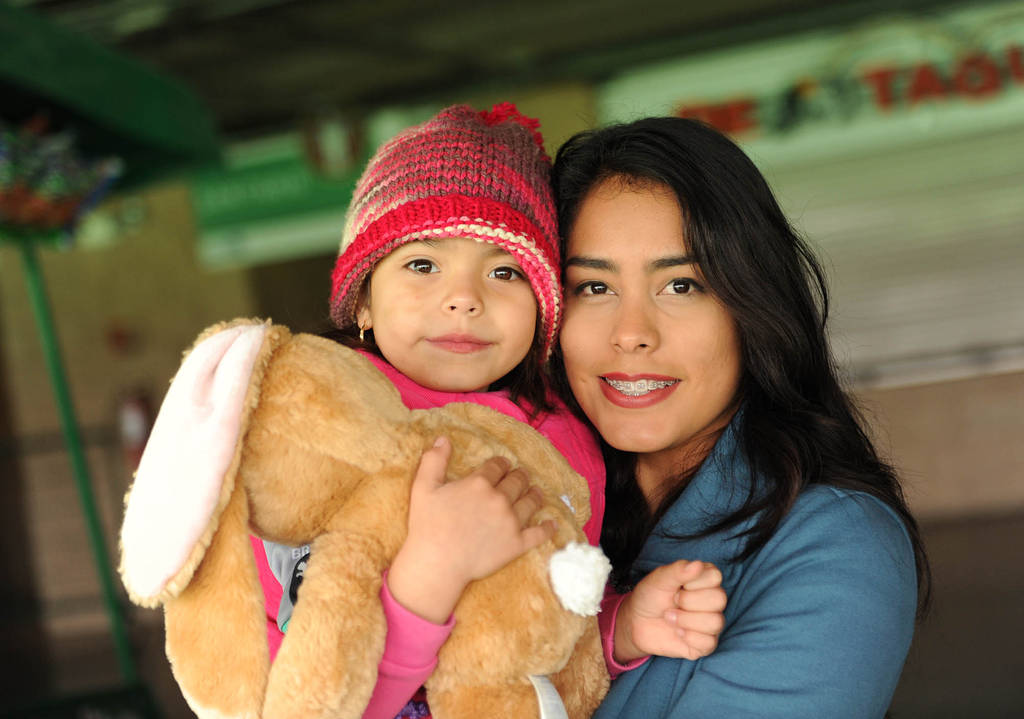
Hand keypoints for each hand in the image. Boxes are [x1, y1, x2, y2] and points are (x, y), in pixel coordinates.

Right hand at [387, 437, 555, 622]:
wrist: (437, 563)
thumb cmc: (427, 526)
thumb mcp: (423, 487)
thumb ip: (433, 461)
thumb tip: (443, 439)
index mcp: (479, 483)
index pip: (497, 466)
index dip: (501, 464)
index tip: (503, 465)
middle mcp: (500, 499)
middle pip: (517, 481)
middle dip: (520, 476)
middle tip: (522, 476)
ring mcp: (511, 522)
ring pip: (531, 502)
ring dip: (535, 495)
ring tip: (537, 493)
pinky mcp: (516, 544)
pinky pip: (539, 534)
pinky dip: (548, 528)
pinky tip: (552, 524)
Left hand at [614, 560, 725, 663]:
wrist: (637, 622)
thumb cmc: (650, 596)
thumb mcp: (659, 579)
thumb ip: (677, 570)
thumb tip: (697, 564)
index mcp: (704, 579)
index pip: (715, 576)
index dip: (695, 582)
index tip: (679, 585)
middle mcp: (712, 600)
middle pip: (719, 599)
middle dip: (689, 601)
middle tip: (673, 601)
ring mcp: (710, 622)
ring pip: (715, 622)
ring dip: (686, 620)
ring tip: (670, 617)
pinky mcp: (706, 643)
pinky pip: (709, 643)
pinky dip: (688, 637)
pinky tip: (677, 632)